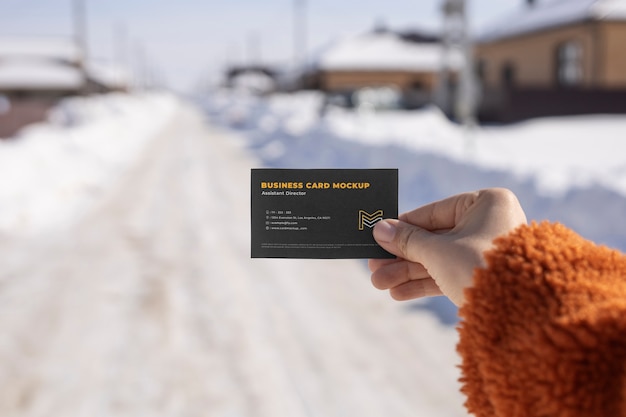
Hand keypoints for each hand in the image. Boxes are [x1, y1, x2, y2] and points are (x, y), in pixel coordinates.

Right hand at [368, 188, 526, 305]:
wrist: (522, 314)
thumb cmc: (481, 268)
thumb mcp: (438, 251)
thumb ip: (408, 240)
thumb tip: (379, 229)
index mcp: (486, 203)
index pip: (434, 213)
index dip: (403, 227)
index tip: (378, 235)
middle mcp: (489, 224)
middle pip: (433, 239)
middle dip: (401, 257)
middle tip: (373, 266)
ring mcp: (487, 252)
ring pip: (438, 260)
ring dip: (407, 272)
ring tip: (379, 283)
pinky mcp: (485, 277)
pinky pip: (449, 275)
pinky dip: (425, 283)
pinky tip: (398, 293)